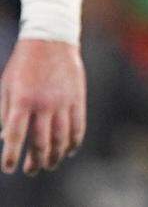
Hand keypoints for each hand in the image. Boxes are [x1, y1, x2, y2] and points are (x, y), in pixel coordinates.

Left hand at [0, 39, 85, 173]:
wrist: (52, 40)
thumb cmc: (24, 64)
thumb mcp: (7, 86)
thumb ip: (5, 113)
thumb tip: (6, 138)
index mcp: (22, 101)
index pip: (16, 136)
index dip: (12, 156)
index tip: (9, 168)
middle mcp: (44, 104)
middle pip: (41, 142)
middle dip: (35, 161)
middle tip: (31, 171)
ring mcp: (63, 101)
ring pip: (62, 138)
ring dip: (56, 155)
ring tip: (50, 164)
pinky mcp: (77, 98)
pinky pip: (78, 125)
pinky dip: (75, 141)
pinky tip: (70, 150)